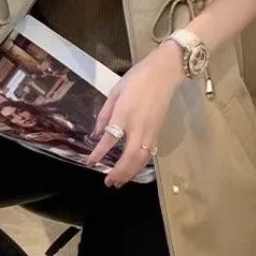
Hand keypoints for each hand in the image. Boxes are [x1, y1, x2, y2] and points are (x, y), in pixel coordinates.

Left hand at [86, 42, 184, 187]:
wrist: (164, 72)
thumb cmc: (137, 78)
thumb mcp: (115, 91)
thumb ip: (105, 114)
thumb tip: (97, 134)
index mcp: (125, 113)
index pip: (110, 138)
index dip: (99, 153)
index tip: (90, 162)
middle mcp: (139, 125)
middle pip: (130, 156)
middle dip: (119, 172)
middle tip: (108, 183)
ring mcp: (151, 130)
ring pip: (142, 158)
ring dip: (131, 173)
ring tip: (120, 182)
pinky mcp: (158, 131)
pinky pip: (150, 153)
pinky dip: (141, 165)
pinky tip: (134, 170)